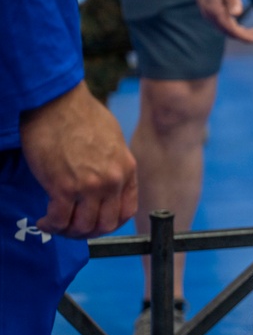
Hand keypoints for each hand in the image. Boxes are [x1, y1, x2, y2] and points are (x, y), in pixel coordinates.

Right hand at [20, 82, 137, 238]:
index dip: (111, 223)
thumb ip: (114, 165)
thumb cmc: (82, 115)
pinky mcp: (63, 187)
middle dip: (89, 232)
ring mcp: (89, 187)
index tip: (96, 223)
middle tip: (73, 228)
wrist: (58, 102)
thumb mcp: (113, 141)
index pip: (127, 211)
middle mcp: (112, 182)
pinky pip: (60, 219)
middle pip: (105, 224)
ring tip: (56, 225)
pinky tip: (44, 222)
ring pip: (83, 226)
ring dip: (68, 231)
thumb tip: (108, 181)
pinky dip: (52, 225)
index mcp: (127, 170)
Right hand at [184, 0, 252, 43]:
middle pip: (230, 33)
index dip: (246, 37)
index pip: (232, 30)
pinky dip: (235, 28)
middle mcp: (210, 15)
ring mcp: (208, 13)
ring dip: (241, 33)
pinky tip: (243, 27)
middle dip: (246, 36)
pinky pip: (223, 24)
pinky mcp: (209, 10)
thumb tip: (237, 14)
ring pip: (227, 30)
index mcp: (214, 9)